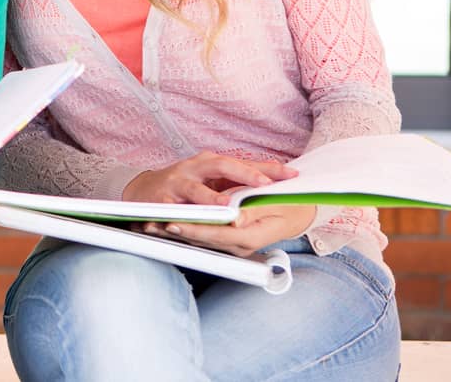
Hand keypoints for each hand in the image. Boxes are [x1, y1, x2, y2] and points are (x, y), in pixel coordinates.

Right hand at [123, 151, 297, 206]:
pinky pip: (171, 208)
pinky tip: (190, 221)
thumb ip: (235, 185)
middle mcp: (193, 168)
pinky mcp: (159, 200)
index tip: (291, 174)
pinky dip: (179, 214)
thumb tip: (271, 188)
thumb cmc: (184, 185)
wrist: (142, 191)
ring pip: (194, 189)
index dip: (266, 168)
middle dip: (243, 174)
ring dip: (210, 197)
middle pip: (220, 166)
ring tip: (225, 206)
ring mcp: (176, 183)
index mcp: (208, 162)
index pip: (242, 162)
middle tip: (263, 183)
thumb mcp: (209, 180)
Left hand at [144, 204, 316, 255]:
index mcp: (250, 237)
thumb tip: (234, 219)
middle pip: (203, 241)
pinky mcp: (228, 238)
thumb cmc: (288, 206)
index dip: (193, 229)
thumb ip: (252, 212)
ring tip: (151, 226)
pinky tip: (167, 224)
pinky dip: (187, 230)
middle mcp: (239, 245)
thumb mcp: (274, 205)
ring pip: (200, 240)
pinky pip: (204, 236)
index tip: (172, 223)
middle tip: (153, 226)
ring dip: (177, 233)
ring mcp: (233, 244)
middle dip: (178, 232)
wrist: (299, 214)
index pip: (216, 235)